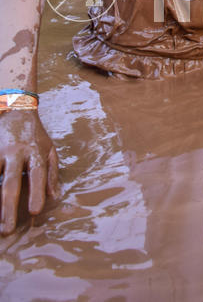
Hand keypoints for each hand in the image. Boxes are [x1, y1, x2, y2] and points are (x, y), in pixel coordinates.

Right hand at [0, 110, 58, 234]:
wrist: (16, 111)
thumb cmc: (35, 136)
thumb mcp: (50, 149)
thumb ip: (52, 173)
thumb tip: (55, 197)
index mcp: (35, 152)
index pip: (37, 174)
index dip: (36, 192)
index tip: (34, 212)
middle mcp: (16, 152)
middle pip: (11, 182)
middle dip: (8, 207)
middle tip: (8, 229)